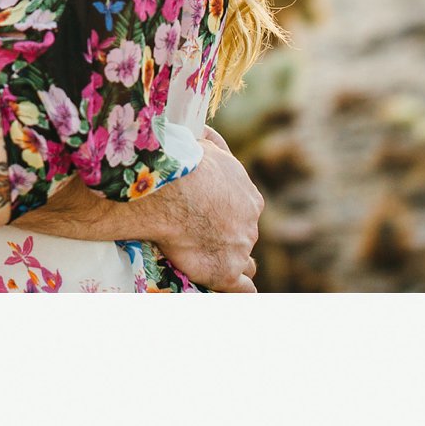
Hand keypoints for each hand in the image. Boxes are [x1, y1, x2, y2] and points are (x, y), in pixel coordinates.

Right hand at [113, 129, 259, 289]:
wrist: (174, 190)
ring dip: (233, 265)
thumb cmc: (184, 163)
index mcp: (247, 196)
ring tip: (212, 268)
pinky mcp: (227, 272)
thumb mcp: (203, 143)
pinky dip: (238, 293)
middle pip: (244, 237)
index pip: (244, 212)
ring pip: (245, 263)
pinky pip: (242, 290)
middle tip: (203, 243)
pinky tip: (229, 293)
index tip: (210, 219)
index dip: (228, 217)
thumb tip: (205, 132)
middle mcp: (250, 223)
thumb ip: (210, 143)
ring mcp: (241, 249)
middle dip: (229, 241)